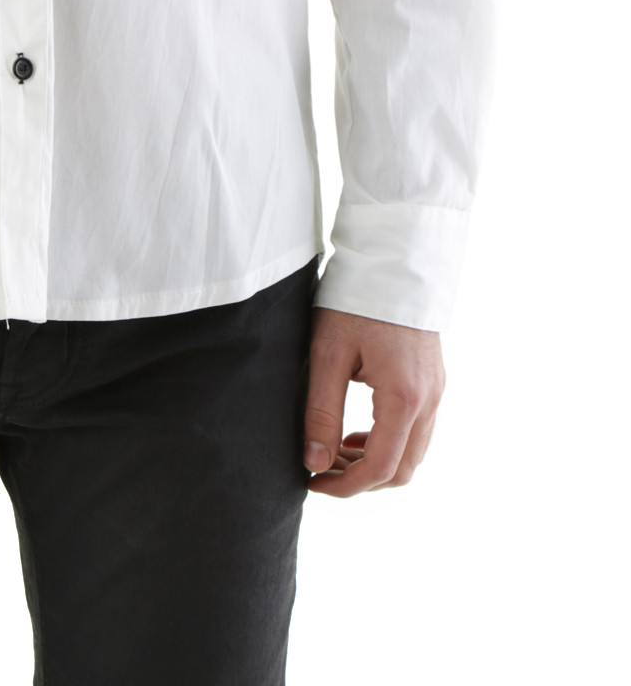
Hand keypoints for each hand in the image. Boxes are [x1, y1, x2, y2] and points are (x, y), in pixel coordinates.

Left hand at [302, 305, 444, 496]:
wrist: (393, 261)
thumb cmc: (355, 302)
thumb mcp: (328, 354)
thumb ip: (321, 412)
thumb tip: (313, 462)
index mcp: (404, 397)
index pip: (379, 468)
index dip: (344, 486)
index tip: (312, 483)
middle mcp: (429, 400)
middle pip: (402, 471)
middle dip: (360, 481)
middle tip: (321, 470)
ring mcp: (437, 391)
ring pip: (413, 454)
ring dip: (375, 463)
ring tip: (334, 450)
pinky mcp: (435, 382)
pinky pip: (418, 431)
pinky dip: (390, 443)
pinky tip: (358, 432)